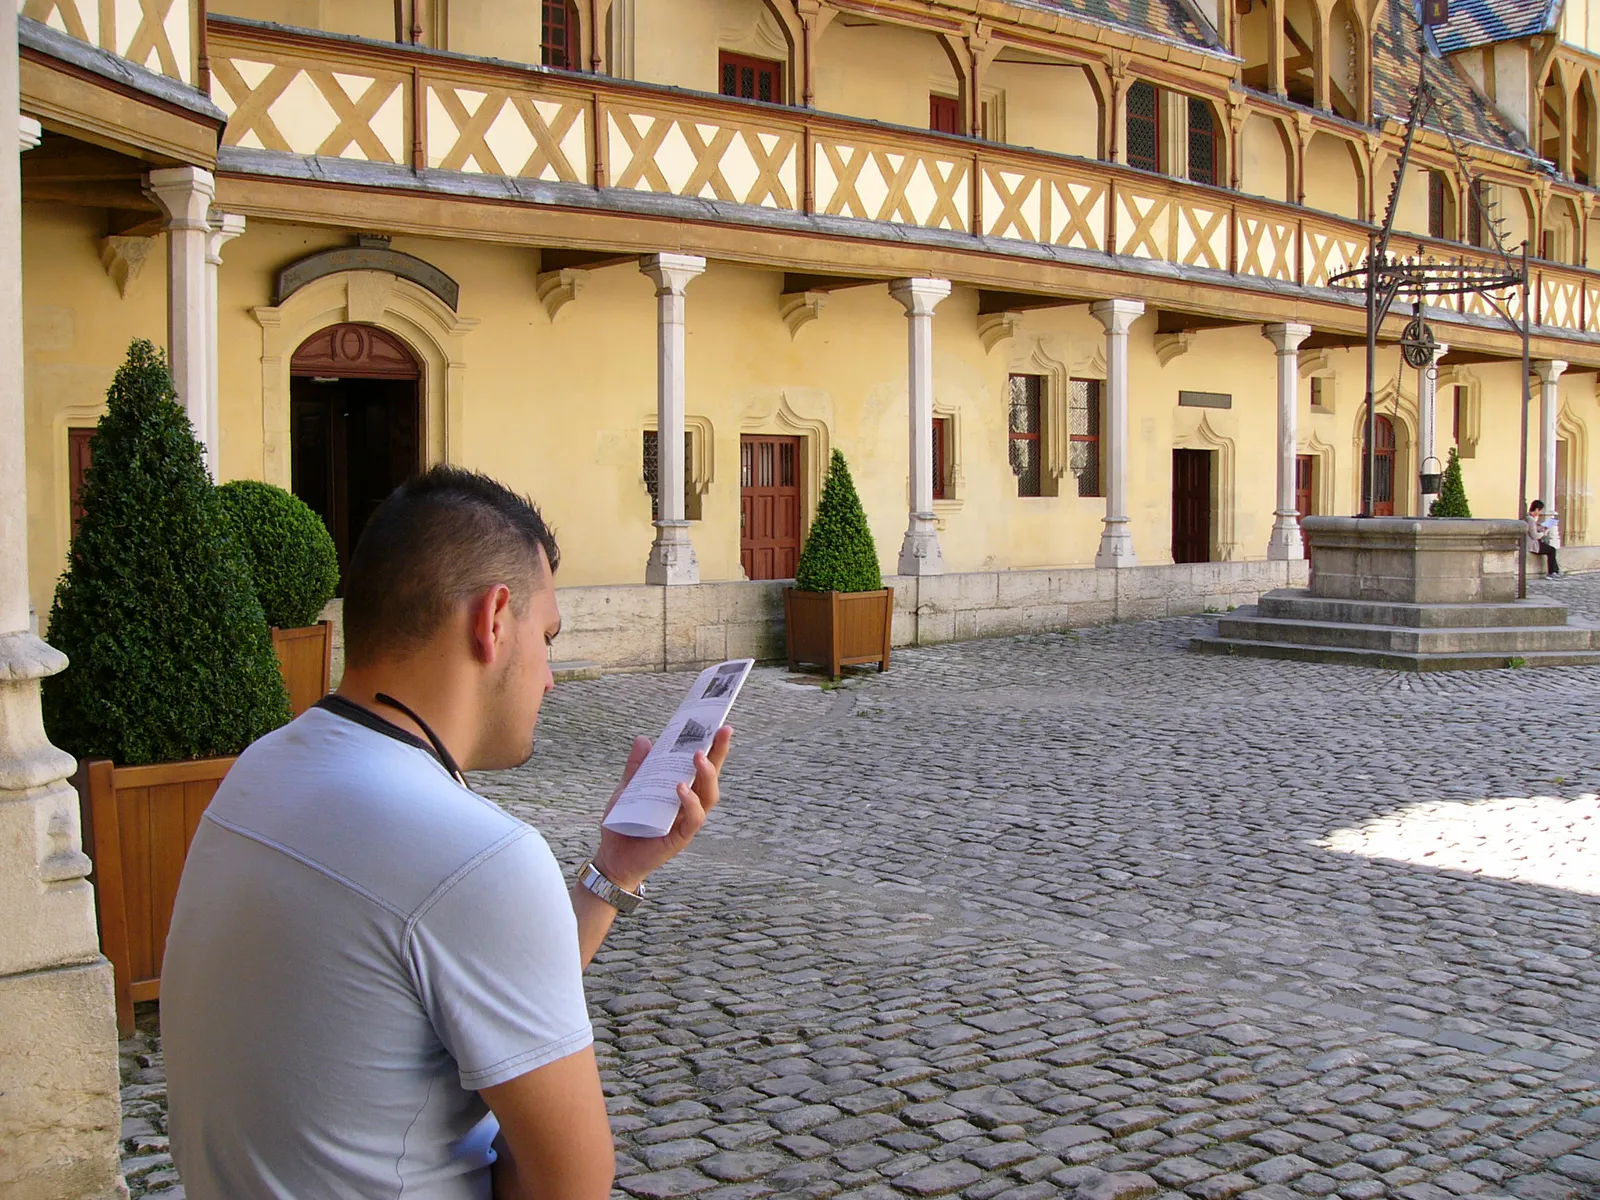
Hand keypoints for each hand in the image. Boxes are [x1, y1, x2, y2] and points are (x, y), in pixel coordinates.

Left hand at [592, 726, 731, 892]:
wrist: (612, 857)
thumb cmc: (623, 823)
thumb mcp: (627, 788)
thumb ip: (637, 767)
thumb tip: (644, 739)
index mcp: (679, 789)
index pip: (700, 765)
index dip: (712, 746)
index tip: (718, 724)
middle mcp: (689, 803)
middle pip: (711, 776)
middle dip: (719, 752)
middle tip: (721, 730)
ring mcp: (687, 819)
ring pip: (708, 795)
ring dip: (706, 774)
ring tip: (698, 756)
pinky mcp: (681, 836)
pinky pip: (694, 818)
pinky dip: (690, 802)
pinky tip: (681, 788)